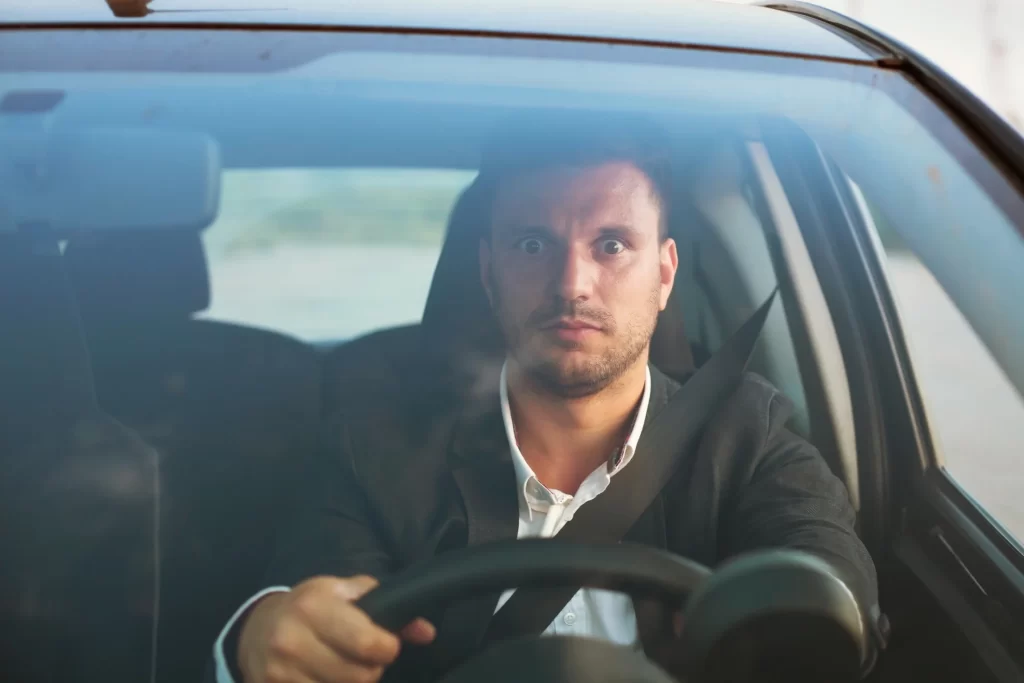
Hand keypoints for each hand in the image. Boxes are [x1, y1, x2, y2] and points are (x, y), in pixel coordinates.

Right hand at [238, 575, 435, 682]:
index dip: (387, 648)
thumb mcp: (345, 593)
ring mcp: (280, 673)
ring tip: (344, 667)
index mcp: (313, 608)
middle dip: (372, 670)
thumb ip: (387, 605)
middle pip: (359, 677)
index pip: (367, 643)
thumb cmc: (310, 606)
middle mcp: (291, 640)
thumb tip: (426, 632)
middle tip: (365, 659)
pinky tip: (327, 678)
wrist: (257, 629)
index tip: (386, 645)